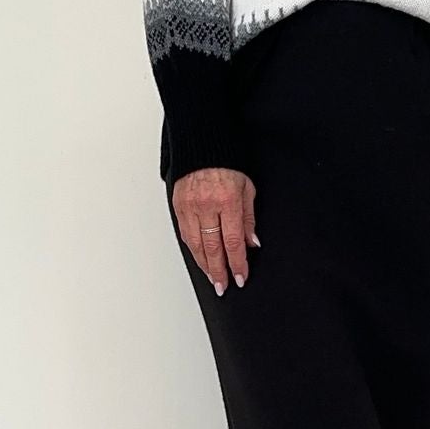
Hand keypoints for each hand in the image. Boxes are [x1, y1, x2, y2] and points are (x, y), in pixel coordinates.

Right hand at [172, 166, 258, 293]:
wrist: (202, 142)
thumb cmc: (227, 162)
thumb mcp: (247, 188)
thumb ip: (249, 218)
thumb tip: (251, 243)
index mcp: (227, 201)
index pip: (233, 242)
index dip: (237, 263)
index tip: (240, 277)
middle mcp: (206, 205)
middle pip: (213, 248)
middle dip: (219, 271)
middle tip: (223, 286)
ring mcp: (189, 206)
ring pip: (196, 244)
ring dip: (204, 265)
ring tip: (212, 277)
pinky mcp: (178, 204)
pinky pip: (185, 233)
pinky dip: (193, 248)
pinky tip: (199, 258)